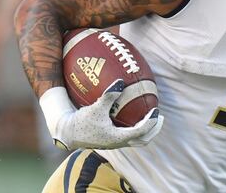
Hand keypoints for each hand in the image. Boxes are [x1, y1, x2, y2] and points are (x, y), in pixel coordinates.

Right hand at [40, 80, 163, 149]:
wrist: (66, 133)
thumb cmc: (81, 121)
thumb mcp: (96, 107)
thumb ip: (109, 95)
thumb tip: (121, 82)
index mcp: (118, 137)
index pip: (142, 131)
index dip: (151, 121)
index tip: (156, 109)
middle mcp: (119, 142)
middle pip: (144, 140)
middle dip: (154, 129)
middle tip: (159, 116)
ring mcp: (115, 143)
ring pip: (137, 141)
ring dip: (147, 131)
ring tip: (152, 118)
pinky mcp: (110, 140)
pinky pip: (129, 137)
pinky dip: (137, 129)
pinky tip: (134, 117)